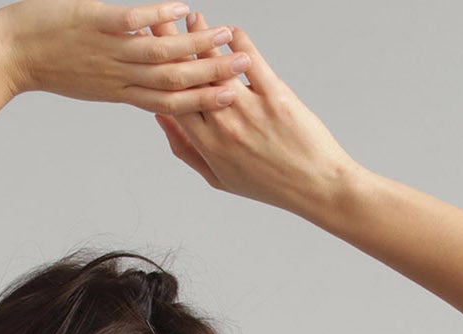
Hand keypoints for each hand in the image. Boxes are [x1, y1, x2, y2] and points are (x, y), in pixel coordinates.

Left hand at [0, 0, 248, 110]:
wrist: (9, 56)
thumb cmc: (47, 64)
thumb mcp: (91, 77)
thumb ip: (122, 72)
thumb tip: (146, 62)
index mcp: (120, 91)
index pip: (170, 100)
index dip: (204, 97)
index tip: (233, 92)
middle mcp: (118, 76)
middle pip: (173, 81)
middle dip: (211, 75)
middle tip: (244, 66)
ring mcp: (108, 51)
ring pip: (159, 55)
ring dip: (194, 45)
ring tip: (223, 36)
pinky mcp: (95, 24)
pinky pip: (130, 22)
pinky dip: (156, 17)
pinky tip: (179, 8)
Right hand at [150, 13, 354, 212]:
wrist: (315, 186)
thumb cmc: (269, 184)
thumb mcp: (219, 177)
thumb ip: (187, 149)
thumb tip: (163, 118)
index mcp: (208, 145)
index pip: (172, 101)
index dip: (157, 73)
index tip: (147, 55)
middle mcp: (225, 126)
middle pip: (189, 77)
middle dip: (170, 45)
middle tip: (159, 21)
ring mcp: (250, 110)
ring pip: (216, 64)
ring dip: (202, 35)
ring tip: (193, 18)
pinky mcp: (276, 96)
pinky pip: (250, 59)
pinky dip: (237, 40)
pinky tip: (229, 31)